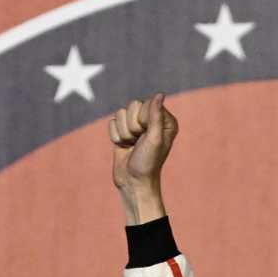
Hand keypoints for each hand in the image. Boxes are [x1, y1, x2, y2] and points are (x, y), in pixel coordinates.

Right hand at [109, 93, 176, 222]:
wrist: (133, 181)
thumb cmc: (148, 163)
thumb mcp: (154, 139)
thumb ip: (156, 116)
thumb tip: (160, 94)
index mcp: (165, 120)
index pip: (146, 103)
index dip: (143, 119)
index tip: (147, 136)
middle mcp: (152, 120)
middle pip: (132, 105)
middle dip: (132, 126)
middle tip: (139, 142)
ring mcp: (137, 125)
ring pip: (120, 113)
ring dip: (124, 133)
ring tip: (132, 146)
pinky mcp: (124, 131)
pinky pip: (112, 123)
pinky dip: (116, 137)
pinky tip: (124, 147)